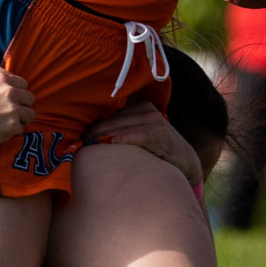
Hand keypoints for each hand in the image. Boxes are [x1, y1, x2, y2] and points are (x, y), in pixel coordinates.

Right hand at [0, 62, 34, 156]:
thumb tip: (6, 71)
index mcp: (1, 80)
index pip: (23, 83)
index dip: (16, 92)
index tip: (7, 100)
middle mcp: (10, 93)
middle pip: (30, 98)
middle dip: (21, 105)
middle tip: (7, 112)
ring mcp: (12, 110)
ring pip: (30, 114)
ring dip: (21, 118)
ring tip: (6, 121)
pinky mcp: (12, 127)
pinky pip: (22, 128)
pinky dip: (13, 131)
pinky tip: (1, 131)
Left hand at [86, 101, 203, 187]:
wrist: (185, 160)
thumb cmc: (160, 146)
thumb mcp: (145, 129)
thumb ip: (128, 125)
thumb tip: (101, 130)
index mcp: (143, 106)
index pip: (114, 114)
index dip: (97, 124)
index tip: (83, 134)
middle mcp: (148, 111)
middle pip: (115, 119)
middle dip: (96, 131)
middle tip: (80, 142)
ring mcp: (155, 123)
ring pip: (123, 127)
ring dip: (104, 135)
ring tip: (88, 144)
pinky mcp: (159, 136)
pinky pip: (138, 135)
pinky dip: (125, 138)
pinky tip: (113, 142)